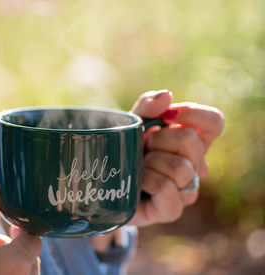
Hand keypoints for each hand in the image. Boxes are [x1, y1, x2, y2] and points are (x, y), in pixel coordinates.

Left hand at [129, 90, 223, 226]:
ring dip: (150, 163)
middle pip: (192, 140)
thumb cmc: (125, 151)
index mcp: (193, 141)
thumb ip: (148, 107)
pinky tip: (138, 183)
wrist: (105, 184)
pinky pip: (167, 189)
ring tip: (139, 168)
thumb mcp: (132, 124)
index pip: (214, 121)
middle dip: (160, 139)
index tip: (165, 116)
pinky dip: (147, 181)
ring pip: (180, 168)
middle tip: (145, 148)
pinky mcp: (172, 210)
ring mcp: (187, 190)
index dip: (191, 113)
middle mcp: (197, 166)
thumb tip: (167, 95)